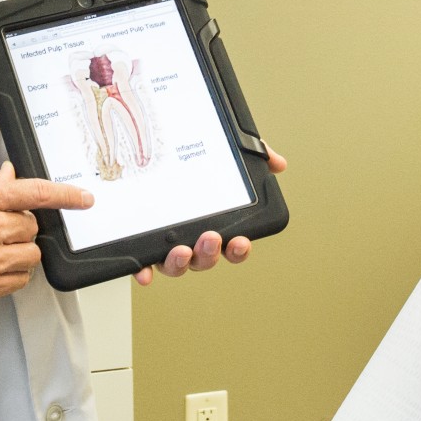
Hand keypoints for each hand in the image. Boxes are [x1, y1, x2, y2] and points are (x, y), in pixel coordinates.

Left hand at [135, 147, 285, 285]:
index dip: (238, 249)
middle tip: (210, 237)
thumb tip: (277, 163)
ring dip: (180, 263)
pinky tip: (144, 273)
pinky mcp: (143, 242)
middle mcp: (192, 240)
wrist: (149, 147)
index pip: (232, 245)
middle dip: (209, 252)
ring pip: (177, 265)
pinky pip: (143, 263)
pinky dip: (144, 271)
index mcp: (216, 225)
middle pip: (205, 258)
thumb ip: (254, 155)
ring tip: (181, 250)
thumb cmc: (193, 160)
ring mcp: (167, 243)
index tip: (240, 242)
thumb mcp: (226, 153)